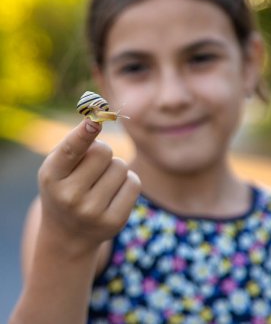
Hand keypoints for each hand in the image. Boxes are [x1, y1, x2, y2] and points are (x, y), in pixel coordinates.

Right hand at [38, 118, 140, 252]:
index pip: (70, 150)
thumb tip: (99, 119)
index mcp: (51, 177)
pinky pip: (134, 183)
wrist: (68, 235)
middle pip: (104, 151)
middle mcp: (70, 196)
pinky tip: (114, 193)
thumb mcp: (58, 167)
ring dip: (115, 169)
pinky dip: (127, 182)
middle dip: (103, 153)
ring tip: (101, 183)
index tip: (94, 121)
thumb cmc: (64, 187)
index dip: (84, 134)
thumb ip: (74, 143)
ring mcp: (92, 212)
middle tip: (93, 167)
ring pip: (121, 166)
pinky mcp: (114, 221)